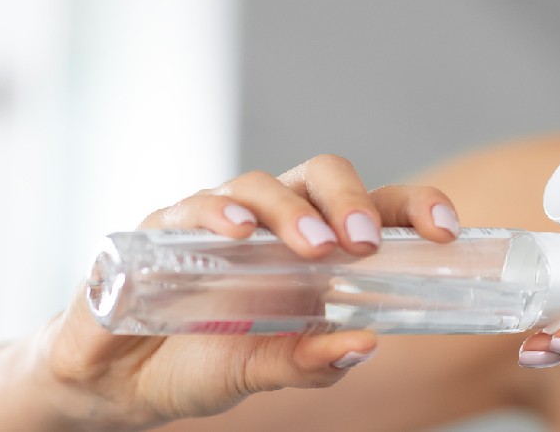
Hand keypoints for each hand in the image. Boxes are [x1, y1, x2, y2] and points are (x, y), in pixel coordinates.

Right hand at [38, 154, 461, 428]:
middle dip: (352, 200)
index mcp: (312, 249)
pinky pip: (194, 206)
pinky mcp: (162, 229)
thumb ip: (312, 362)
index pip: (374, 208)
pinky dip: (219, 215)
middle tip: (367, 241)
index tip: (446, 229)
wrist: (113, 384)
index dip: (414, 206)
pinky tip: (238, 235)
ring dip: (292, 211)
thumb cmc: (198, 365)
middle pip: (322, 176)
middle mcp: (271, 223)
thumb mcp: (263, 373)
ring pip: (262, 183)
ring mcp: (218, 221)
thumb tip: (366, 348)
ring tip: (315, 246)